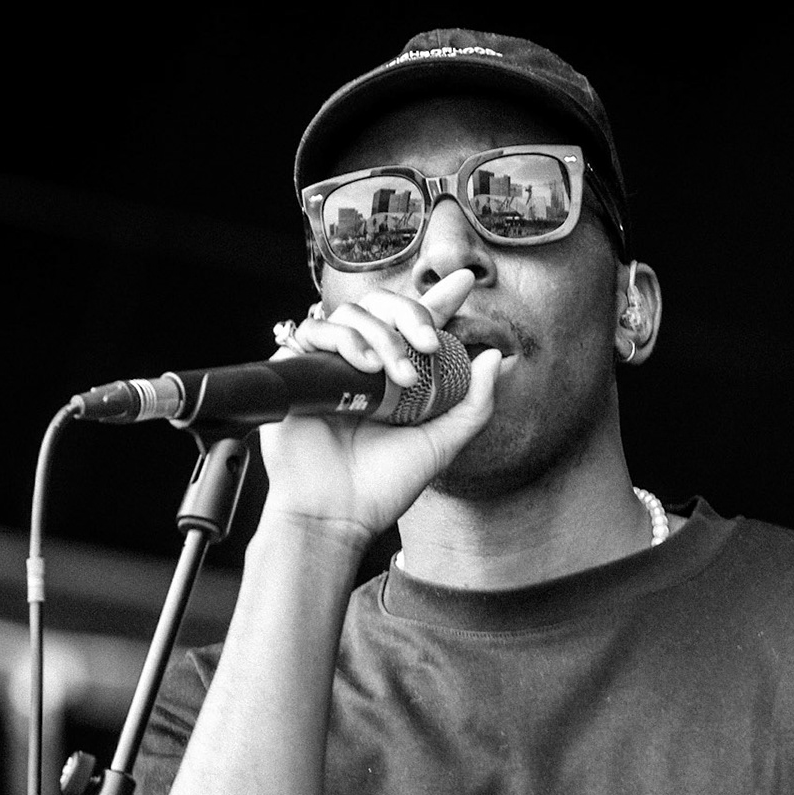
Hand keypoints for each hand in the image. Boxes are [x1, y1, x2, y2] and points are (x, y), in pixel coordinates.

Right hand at [259, 270, 500, 543]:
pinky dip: (344, 339)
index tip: (467, 281)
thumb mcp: (442, 443)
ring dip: (382, 336)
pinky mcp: (298, 371)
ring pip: (352, 314)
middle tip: (429, 344)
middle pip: (384, 307)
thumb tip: (495, 357)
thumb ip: (474, 404)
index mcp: (396, 377)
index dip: (440, 298)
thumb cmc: (384, 485)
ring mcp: (329, 366)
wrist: (337, 512)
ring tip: (396, 376)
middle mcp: (363, 365)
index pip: (416, 325)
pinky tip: (363, 365)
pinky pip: (314, 331)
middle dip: (412, 314)